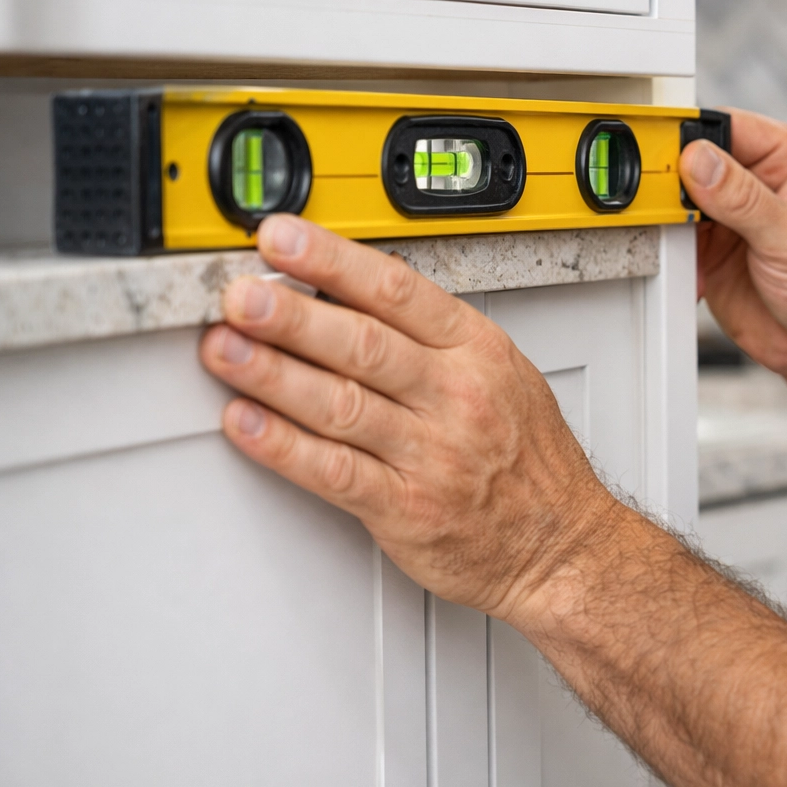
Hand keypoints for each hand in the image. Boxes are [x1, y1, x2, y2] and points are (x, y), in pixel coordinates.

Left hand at [198, 215, 613, 624]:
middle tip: (240, 294)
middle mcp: (456, 397)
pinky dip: (282, 447)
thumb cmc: (531, 462)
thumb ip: (436, 336)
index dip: (333, 262)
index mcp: (478, 352)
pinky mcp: (406, 510)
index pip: (398, 291)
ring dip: (272, 374)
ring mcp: (431, 454)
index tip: (283, 240)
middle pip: (362, 344)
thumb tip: (355, 290)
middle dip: (291, 316)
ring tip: (223, 348)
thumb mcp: (506, 375)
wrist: (562, 546)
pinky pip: (334, 472)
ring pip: (340, 404)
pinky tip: (246, 424)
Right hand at [679, 109, 786, 377]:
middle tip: (662, 203)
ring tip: (676, 240)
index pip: (731, 127)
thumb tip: (699, 160)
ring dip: (670, 219)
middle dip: (673, 179)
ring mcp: (733, 215)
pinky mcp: (713, 249)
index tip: (665, 155)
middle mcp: (760, 180)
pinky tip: (686, 270)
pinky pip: (676, 238)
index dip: (694, 137)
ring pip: (680, 198)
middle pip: (697, 159)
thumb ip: (743, 199)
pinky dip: (671, 253)